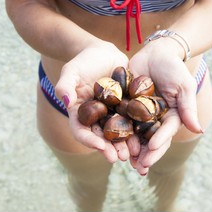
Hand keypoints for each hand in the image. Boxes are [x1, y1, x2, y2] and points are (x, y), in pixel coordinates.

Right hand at [54, 43, 134, 162]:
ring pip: (118, 133)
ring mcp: (112, 114)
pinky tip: (145, 137)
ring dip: (124, 144)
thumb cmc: (83, 61)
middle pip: (101, 137)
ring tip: (132, 153)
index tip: (99, 147)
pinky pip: (132, 120)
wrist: (103, 53)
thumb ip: (65, 85)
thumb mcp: (70, 71)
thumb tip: (65, 101)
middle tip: (118, 157)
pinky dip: (138, 130)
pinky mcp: (126, 108)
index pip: (81, 131)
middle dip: (109, 148)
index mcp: (80, 114)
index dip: (89, 141)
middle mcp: (96, 118)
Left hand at [128, 41, 202, 174]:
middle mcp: (155, 120)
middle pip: (150, 140)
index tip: (153, 150)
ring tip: (124, 161)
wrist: (155, 53)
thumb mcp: (183, 86)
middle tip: (139, 167)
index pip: (165, 133)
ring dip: (130, 149)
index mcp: (170, 117)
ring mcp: (139, 114)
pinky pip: (120, 121)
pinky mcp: (125, 106)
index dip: (160, 143)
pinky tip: (110, 142)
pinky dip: (116, 132)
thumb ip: (188, 107)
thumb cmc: (173, 68)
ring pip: (134, 135)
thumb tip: (199, 130)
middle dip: (145, 154)